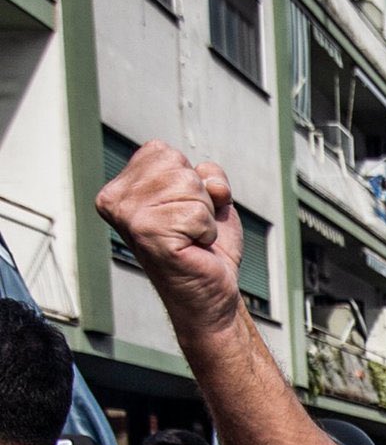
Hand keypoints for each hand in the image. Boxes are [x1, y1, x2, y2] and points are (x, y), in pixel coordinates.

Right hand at [94, 141, 246, 337]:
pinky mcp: (148, 233)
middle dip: (199, 198)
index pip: (163, 151)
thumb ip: (206, 174)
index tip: (182, 212)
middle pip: (178, 165)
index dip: (190, 181)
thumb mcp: (208, 198)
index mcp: (119, 186)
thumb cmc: (206, 247)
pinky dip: (207, 232)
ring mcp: (128, 217)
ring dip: (203, 215)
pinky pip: (198, 212)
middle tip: (189, 229)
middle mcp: (115, 200)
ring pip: (190, 186)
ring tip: (191, 239)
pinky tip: (193, 249)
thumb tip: (210, 182)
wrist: (211, 293)